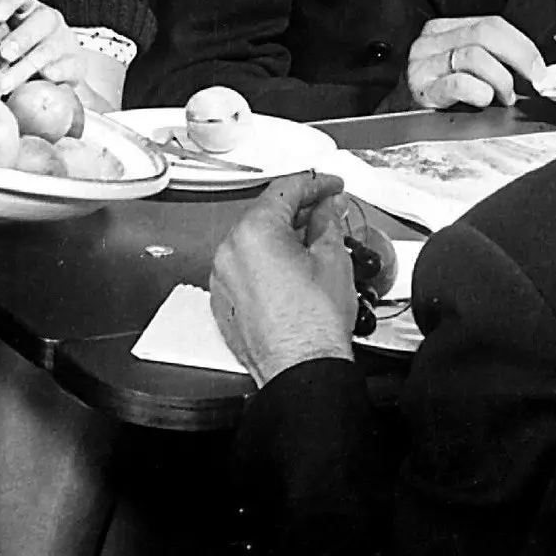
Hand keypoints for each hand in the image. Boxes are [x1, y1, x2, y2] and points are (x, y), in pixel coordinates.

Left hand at [0, 0, 109, 105]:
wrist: (55, 71)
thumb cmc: (19, 55)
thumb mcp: (1, 43)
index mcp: (25, 8)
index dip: (6, 1)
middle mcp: (47, 19)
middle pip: (40, 19)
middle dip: (21, 38)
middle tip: (3, 54)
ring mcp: (64, 40)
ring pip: (51, 46)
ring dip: (29, 64)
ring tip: (8, 81)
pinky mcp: (77, 62)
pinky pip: (70, 64)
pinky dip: (57, 72)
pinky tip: (44, 78)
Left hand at [210, 171, 356, 384]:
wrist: (303, 371)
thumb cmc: (315, 325)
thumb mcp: (332, 259)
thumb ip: (328, 221)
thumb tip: (328, 207)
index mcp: (255, 231)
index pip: (285, 190)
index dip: (314, 183)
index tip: (330, 186)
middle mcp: (230, 250)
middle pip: (265, 215)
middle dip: (299, 211)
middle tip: (327, 212)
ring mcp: (223, 276)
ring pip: (253, 242)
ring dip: (281, 237)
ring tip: (312, 244)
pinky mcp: (223, 300)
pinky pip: (244, 269)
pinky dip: (266, 264)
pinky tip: (290, 271)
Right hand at [406, 14, 548, 109]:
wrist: (400, 124)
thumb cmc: (440, 99)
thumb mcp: (465, 70)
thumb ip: (494, 60)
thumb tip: (537, 70)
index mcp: (443, 30)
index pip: (492, 23)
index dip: (523, 45)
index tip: (539, 68)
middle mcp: (430, 43)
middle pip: (485, 33)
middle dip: (519, 58)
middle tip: (533, 82)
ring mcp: (423, 65)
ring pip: (475, 56)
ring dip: (500, 80)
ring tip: (502, 97)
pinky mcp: (421, 90)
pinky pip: (459, 83)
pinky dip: (480, 92)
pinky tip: (482, 100)